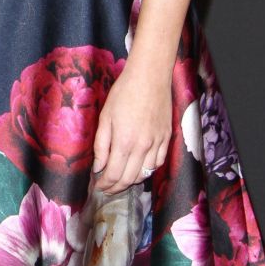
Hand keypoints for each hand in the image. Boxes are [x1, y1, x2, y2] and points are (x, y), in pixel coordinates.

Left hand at [91, 64, 170, 193]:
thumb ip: (101, 145)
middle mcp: (143, 148)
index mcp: (124, 142)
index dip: (104, 184)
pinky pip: (158, 163)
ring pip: (145, 174)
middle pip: (129, 179)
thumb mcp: (105, 117)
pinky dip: (148, 170)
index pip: (113, 174)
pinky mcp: (167, 138)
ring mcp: (157, 144)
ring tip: (121, 180)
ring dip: (131, 181)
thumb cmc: (123, 93)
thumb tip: (99, 167)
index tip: (98, 186)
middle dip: (116, 187)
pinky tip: (139, 168)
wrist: (150, 77)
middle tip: (107, 188)